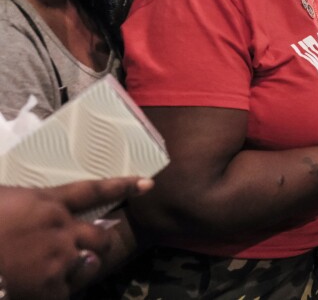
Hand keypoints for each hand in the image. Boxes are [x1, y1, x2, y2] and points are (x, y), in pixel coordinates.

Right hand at [0, 177, 152, 298]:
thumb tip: (30, 214)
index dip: (122, 187)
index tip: (148, 185)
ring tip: (55, 272)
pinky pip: (64, 293)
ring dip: (78, 270)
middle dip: (99, 245)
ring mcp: (57, 255)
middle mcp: (61, 226)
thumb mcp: (5, 201)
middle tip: (88, 249)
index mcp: (47, 201)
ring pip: (88, 265)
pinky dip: (55, 294)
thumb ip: (27, 208)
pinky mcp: (48, 283)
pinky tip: (35, 290)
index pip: (94, 191)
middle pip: (100, 237)